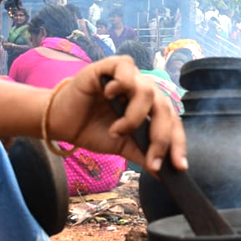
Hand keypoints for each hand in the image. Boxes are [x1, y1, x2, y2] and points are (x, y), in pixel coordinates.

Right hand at [45, 55, 186, 173]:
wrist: (62, 123)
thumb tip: (165, 174)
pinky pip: (125, 68)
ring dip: (134, 117)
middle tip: (152, 161)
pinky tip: (110, 96)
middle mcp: (142, 90)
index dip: (177, 143)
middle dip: (162, 138)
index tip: (179, 167)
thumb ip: (143, 154)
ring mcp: (128, 77)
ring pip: (147, 91)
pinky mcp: (109, 66)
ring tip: (117, 131)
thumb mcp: (122, 146)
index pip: (172, 122)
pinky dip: (121, 84)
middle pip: (164, 108)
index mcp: (150, 107)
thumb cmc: (92, 129)